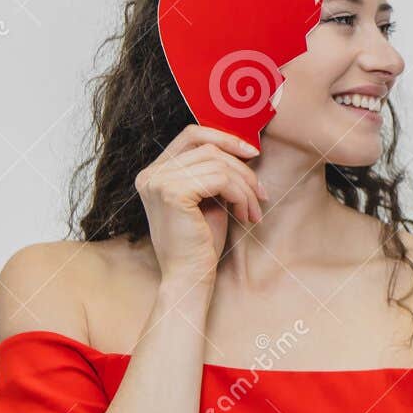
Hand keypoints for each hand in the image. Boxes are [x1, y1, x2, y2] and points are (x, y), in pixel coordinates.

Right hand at [135, 125, 266, 283]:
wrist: (189, 277)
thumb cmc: (201, 242)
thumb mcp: (209, 198)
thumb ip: (214, 171)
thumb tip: (243, 147)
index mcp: (155, 172)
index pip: (191, 135)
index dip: (225, 138)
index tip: (252, 153)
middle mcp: (150, 173)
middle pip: (209, 148)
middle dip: (243, 169)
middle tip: (262, 194)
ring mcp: (158, 181)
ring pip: (219, 164)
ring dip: (246, 188)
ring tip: (254, 211)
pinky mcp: (172, 192)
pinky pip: (221, 180)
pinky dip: (241, 196)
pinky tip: (245, 216)